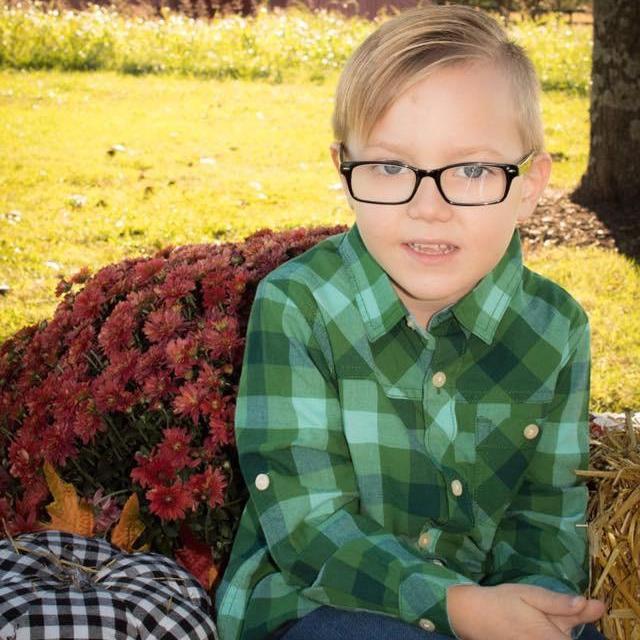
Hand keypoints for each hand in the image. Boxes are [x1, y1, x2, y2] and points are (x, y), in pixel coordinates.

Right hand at [446, 583, 604, 639]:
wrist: (472, 616)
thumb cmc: (502, 602)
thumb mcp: (530, 595)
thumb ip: (559, 603)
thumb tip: (590, 604)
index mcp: (551, 638)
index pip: (577, 639)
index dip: (588, 619)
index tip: (593, 607)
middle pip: (567, 639)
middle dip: (569, 623)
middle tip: (571, 606)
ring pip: (558, 638)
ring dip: (558, 630)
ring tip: (542, 615)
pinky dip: (548, 633)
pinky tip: (538, 625)